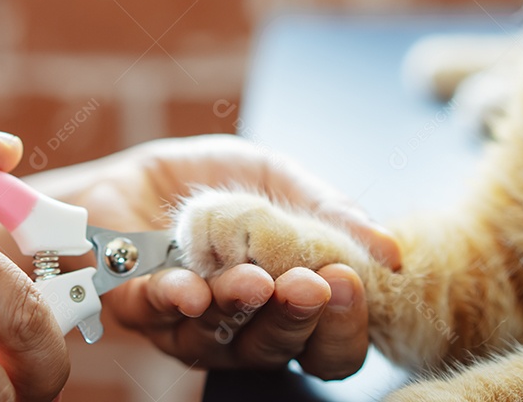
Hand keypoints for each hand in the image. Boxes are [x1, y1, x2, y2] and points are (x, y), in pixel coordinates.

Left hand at [27, 134, 400, 380]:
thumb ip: (328, 209)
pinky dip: (175, 299)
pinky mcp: (136, 307)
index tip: (350, 282)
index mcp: (283, 304)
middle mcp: (240, 327)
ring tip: (256, 281)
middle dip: (297, 320)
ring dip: (239, 308)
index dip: (343, 327)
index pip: (327, 344)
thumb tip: (388, 249)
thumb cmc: (210, 182)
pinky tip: (192, 288)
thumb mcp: (277, 177)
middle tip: (312, 285)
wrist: (134, 172)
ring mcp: (187, 325)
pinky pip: (157, 314)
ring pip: (219, 339)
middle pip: (278, 350)